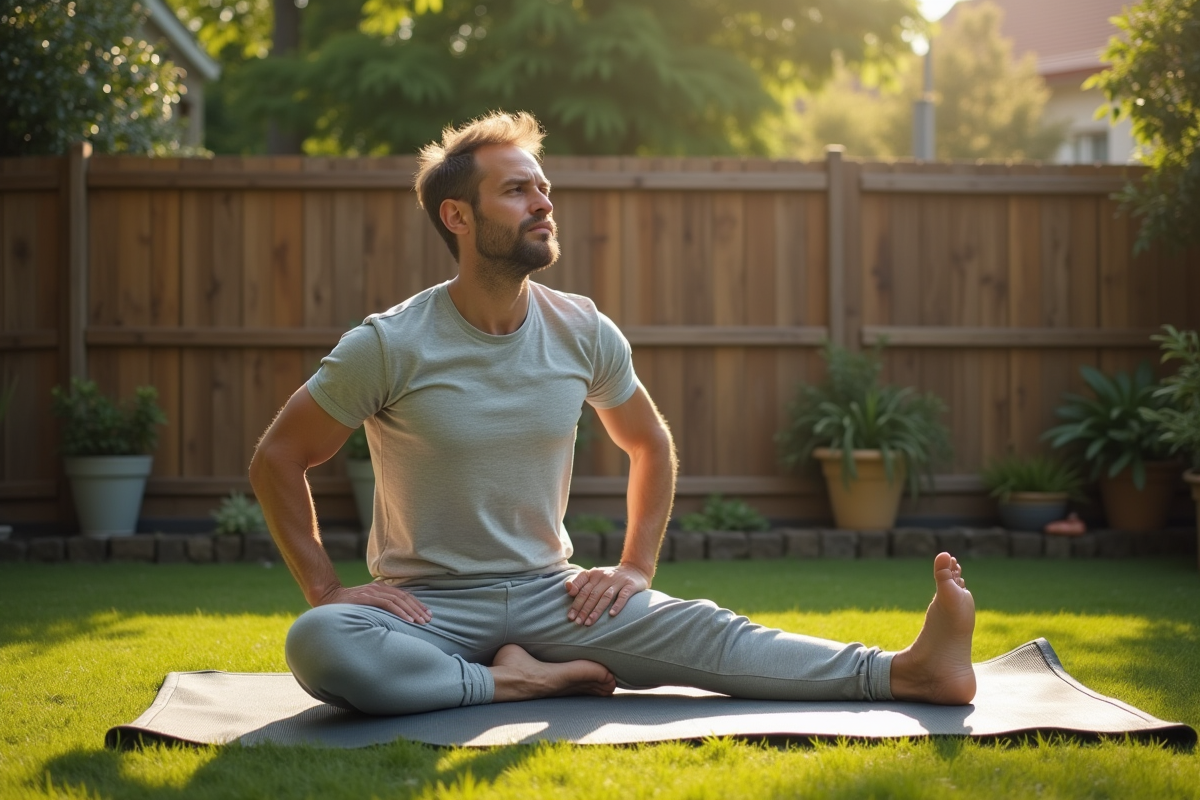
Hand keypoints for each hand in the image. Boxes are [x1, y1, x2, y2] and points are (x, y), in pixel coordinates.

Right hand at [316, 582, 431, 623]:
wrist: (327, 598)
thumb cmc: (348, 606)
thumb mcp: (368, 605)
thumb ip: (381, 607)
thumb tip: (397, 619)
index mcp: (381, 589)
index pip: (404, 596)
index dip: (417, 605)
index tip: (428, 614)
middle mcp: (379, 588)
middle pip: (404, 598)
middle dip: (418, 609)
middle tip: (428, 620)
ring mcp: (372, 592)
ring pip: (398, 601)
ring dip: (411, 612)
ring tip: (421, 622)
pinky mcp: (366, 598)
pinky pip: (387, 604)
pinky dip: (399, 611)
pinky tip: (407, 619)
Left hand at [565, 564, 649, 625]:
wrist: (635, 569)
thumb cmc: (610, 577)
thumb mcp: (594, 576)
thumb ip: (580, 581)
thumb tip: (568, 589)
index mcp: (594, 574)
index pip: (582, 589)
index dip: (575, 603)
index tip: (570, 616)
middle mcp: (605, 576)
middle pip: (592, 595)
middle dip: (583, 610)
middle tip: (577, 623)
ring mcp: (618, 581)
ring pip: (605, 597)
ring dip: (596, 611)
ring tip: (589, 622)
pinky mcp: (630, 585)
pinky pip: (623, 596)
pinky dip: (617, 605)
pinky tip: (611, 614)